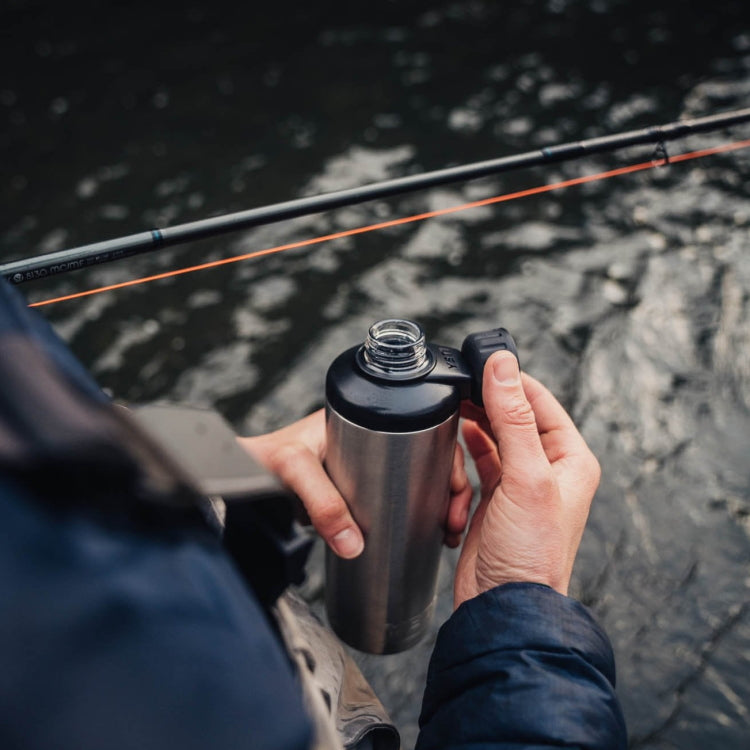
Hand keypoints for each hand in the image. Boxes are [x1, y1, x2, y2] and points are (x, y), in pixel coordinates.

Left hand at [239, 410, 472, 558]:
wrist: (238, 475)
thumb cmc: (263, 458)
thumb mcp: (295, 471)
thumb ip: (322, 504)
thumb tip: (355, 544)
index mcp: (363, 415)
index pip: (422, 427)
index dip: (447, 456)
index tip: (455, 489)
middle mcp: (371, 435)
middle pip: (428, 456)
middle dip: (451, 486)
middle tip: (453, 520)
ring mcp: (367, 462)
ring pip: (418, 478)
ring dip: (439, 502)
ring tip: (446, 532)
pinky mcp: (359, 487)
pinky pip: (398, 496)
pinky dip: (416, 512)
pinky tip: (426, 531)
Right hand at [454, 351, 599, 608]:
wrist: (503, 607)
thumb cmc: (530, 552)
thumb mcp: (525, 478)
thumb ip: (514, 418)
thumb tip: (503, 365)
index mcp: (569, 458)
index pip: (539, 400)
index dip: (509, 380)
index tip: (478, 364)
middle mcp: (546, 468)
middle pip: (509, 418)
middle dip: (481, 413)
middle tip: (454, 399)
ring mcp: (518, 484)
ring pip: (487, 441)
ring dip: (468, 446)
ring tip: (453, 451)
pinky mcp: (493, 501)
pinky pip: (472, 468)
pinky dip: (459, 473)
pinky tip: (453, 486)